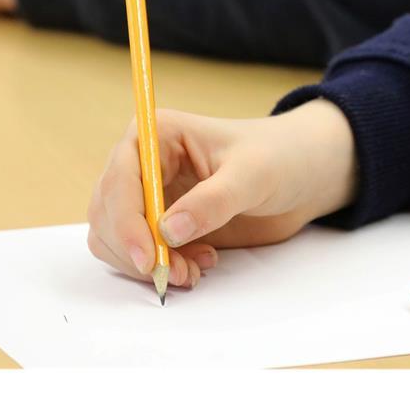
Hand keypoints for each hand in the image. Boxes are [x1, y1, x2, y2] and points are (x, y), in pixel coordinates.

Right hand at [87, 101, 357, 288]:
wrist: (301, 176)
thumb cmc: (278, 158)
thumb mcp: (251, 175)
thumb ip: (212, 202)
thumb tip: (166, 232)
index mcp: (156, 135)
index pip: (120, 179)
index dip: (126, 222)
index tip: (148, 259)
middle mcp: (142, 164)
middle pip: (107, 213)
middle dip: (137, 250)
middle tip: (177, 273)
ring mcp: (148, 195)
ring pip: (115, 238)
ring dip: (147, 264)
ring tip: (193, 270)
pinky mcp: (160, 224)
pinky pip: (139, 253)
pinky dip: (161, 268)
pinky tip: (199, 263)